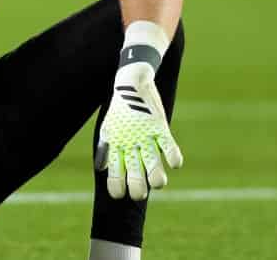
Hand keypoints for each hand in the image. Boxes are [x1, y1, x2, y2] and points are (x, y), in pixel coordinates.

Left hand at [95, 62, 182, 199]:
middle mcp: (130, 142)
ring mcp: (146, 135)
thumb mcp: (108, 128)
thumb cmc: (120, 109)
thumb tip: (102, 168)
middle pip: (134, 170)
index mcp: (117, 144)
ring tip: (157, 184)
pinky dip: (173, 155)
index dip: (116, 186)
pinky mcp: (159, 126)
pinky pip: (168, 144)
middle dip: (137, 187)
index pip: (114, 171)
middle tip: (139, 195)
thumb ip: (105, 148)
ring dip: (155, 176)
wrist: (131, 81)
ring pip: (152, 161)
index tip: (120, 195)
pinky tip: (174, 164)